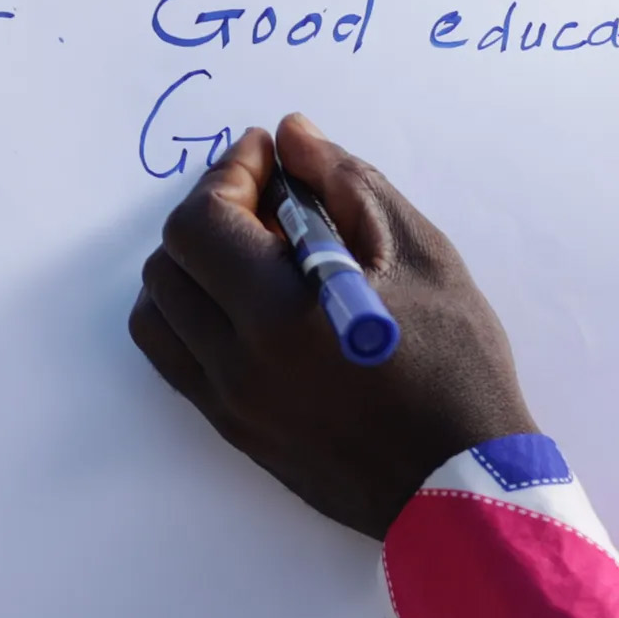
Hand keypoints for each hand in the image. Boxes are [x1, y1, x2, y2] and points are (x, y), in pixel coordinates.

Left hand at [129, 115, 537, 538]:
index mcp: (282, 314)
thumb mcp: (421, 255)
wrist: (460, 481)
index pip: (203, 221)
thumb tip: (293, 136)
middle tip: (268, 199)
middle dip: (211, 211)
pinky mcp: (233, 428)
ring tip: (252, 253)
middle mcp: (238, 361)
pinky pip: (175, 359)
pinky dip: (191, 315)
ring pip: (158, 312)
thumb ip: (348, 185)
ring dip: (192, 265)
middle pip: (170, 260)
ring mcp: (229, 401)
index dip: (229, 173)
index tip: (269, 156)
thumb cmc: (457, 365)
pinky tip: (246, 304)